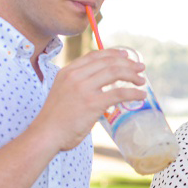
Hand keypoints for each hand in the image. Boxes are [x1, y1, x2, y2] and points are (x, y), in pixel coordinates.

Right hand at [31, 49, 146, 151]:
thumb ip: (80, 86)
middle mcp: (75, 76)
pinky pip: (119, 93)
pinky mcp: (93, 103)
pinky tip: (141, 95)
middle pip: (108, 62)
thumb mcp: (63, 92)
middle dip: (128, 63)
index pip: (94, 55)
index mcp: (67, 71)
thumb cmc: (55, 119)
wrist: (46, 134)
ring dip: (132, 75)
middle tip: (140, 67)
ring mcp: (84, 88)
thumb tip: (102, 89)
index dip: (113, 53)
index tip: (126, 55)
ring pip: (115, 73)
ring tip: (142, 80)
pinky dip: (133, 93)